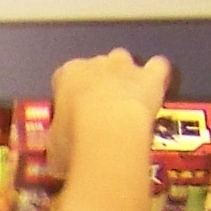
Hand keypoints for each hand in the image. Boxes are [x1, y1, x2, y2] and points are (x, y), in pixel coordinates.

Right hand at [46, 49, 170, 179]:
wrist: (109, 134)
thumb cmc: (74, 139)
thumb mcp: (53, 146)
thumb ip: (58, 139)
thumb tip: (60, 151)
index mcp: (67, 75)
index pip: (64, 77)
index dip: (67, 95)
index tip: (69, 114)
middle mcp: (96, 63)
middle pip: (96, 65)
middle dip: (96, 82)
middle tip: (97, 110)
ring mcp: (125, 67)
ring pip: (123, 59)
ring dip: (124, 74)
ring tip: (124, 99)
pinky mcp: (151, 76)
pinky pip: (157, 66)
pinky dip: (155, 74)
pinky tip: (153, 89)